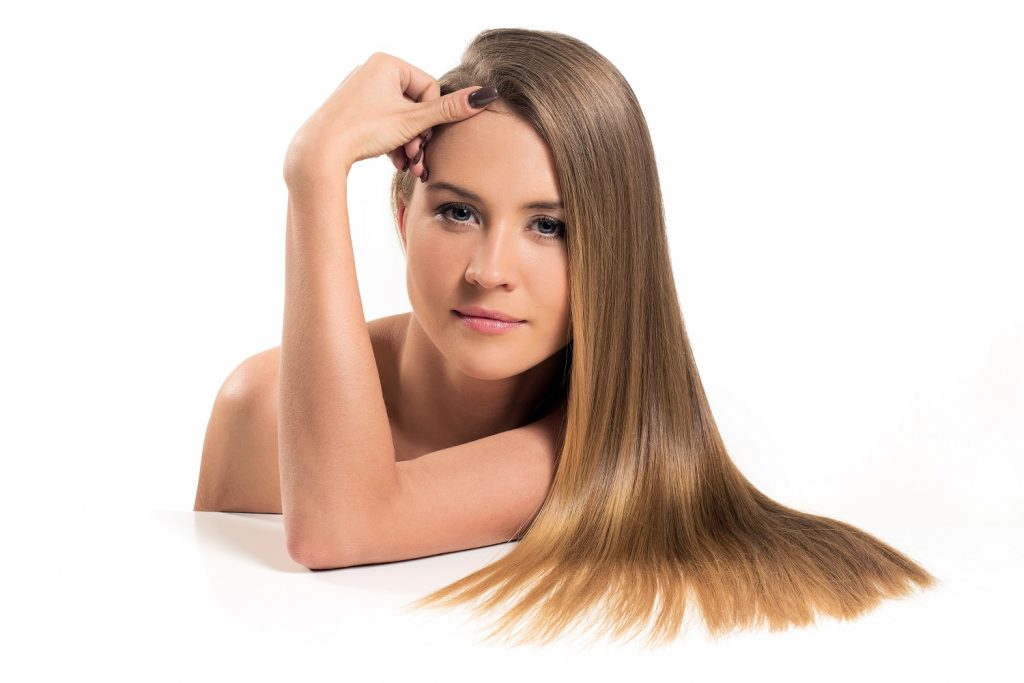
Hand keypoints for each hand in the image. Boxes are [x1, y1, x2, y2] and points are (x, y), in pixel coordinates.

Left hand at [282, 52, 498, 188]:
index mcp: (387, 63)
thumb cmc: (363, 130)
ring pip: (400, 118)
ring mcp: (362, 89)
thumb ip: (449, 110)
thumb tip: (487, 95)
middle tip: (415, 159)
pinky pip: (384, 122)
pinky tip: (392, 161)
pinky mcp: (354, 109)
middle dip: (419, 136)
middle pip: (415, 105)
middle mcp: (373, 70)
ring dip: (408, 144)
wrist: (320, 151)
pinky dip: (392, 142)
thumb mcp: (412, 121)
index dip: (431, 120)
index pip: (429, 90)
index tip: (422, 142)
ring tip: (404, 164)